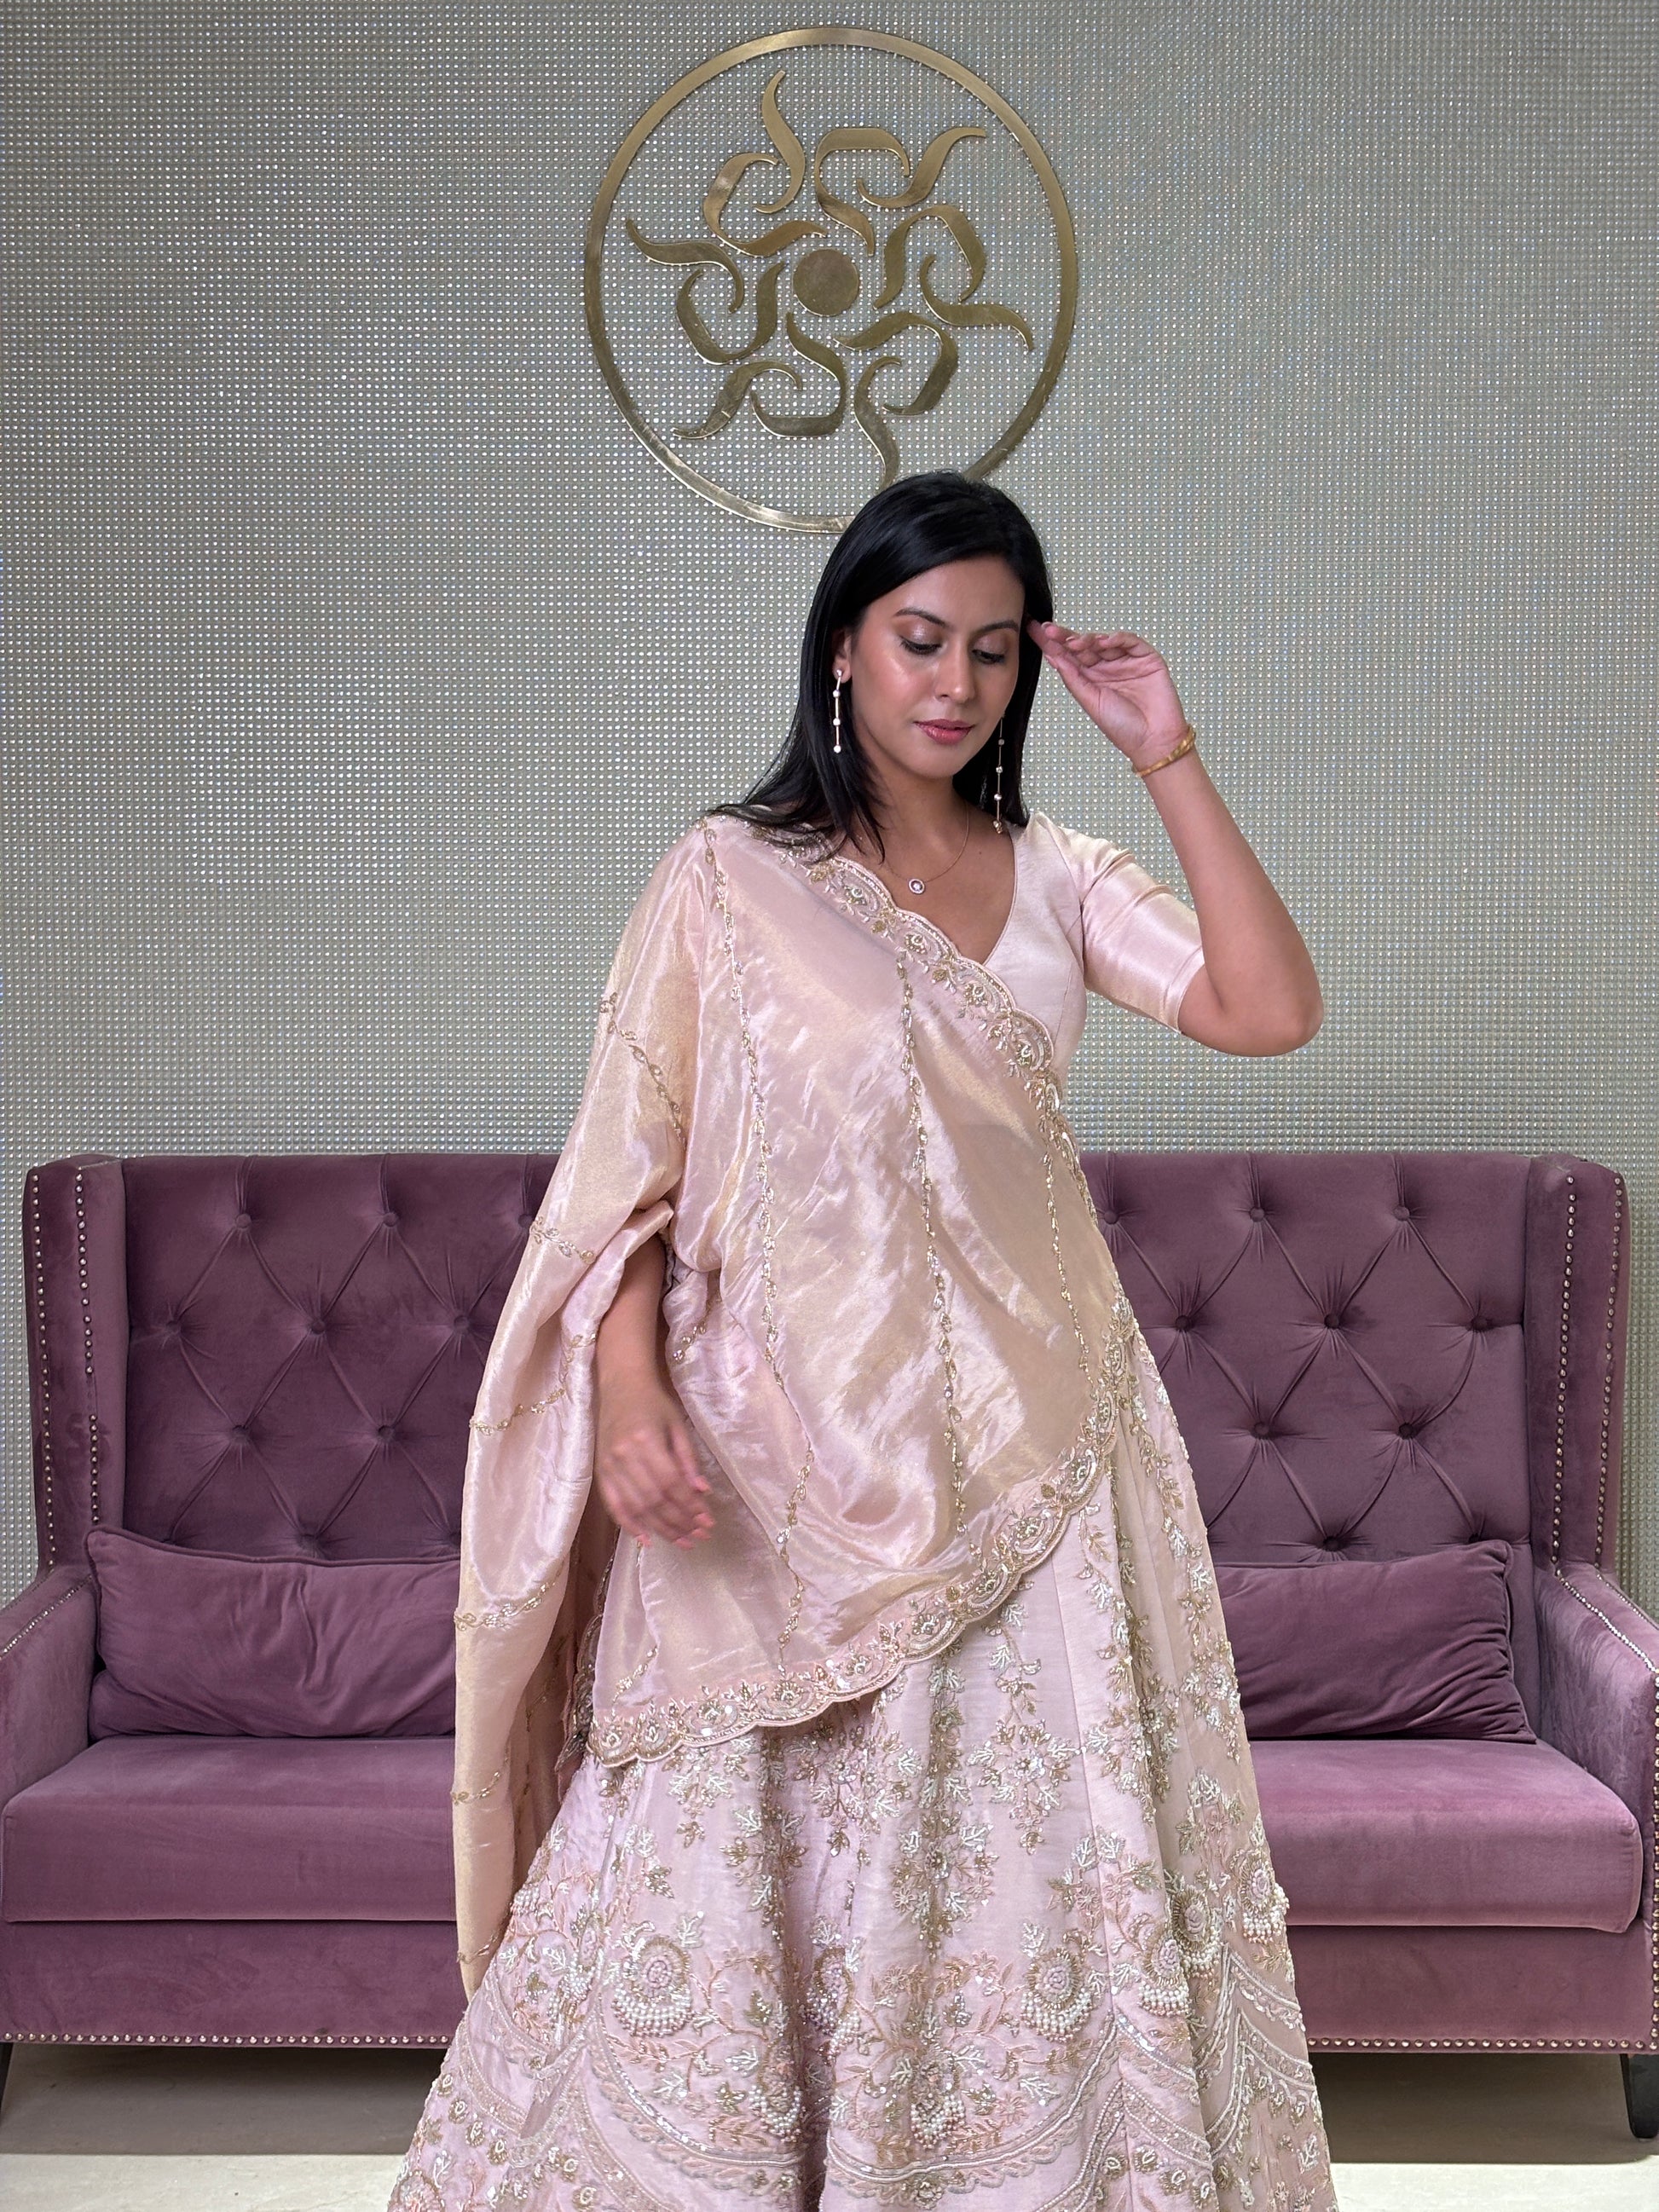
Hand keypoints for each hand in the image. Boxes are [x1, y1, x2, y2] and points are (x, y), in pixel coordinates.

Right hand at [594, 1376, 713, 1548]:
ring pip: (636, 1507)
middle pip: (654, 1500)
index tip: (708, 1521)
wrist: (620, 1386)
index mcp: (646, 1440)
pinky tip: (647, 1539)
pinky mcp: (599, 1472)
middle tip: (700, 1536)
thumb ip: (688, 1459)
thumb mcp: (677, 1425)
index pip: (671, 1483)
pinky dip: (630, 1525)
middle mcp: (624, 1456)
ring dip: (661, 1528)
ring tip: (683, 1542)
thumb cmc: (654, 1403)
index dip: (690, 1505)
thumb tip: (702, 1492)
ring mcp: (608, 1465)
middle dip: (680, 1522)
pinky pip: (613, 1505)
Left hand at [1026, 619, 1188, 768]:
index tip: (1034, 631)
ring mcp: (1126, 662)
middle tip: (1049, 631)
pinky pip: (1130, 642)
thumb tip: (1052, 657)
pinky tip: (1104, 641)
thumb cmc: (1123, 728)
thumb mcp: (1090, 701)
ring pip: (1104, 641)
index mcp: (1091, 679)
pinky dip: (1117, 638)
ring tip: (1075, 642)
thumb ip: (1072, 677)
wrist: (1153, 740)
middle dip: (1066, 637)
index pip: (1069, 657)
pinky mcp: (1146, 659)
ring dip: (1089, 638)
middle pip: (1084, 646)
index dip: (1052, 644)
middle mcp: (1107, 668)